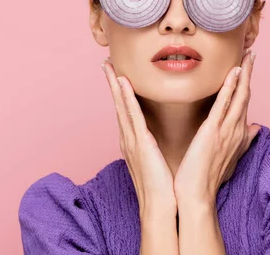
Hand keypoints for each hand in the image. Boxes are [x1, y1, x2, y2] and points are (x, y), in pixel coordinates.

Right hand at [101, 60, 176, 217]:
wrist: (161, 207)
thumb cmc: (162, 187)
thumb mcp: (157, 161)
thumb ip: (154, 147)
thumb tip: (157, 139)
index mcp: (133, 141)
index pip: (125, 111)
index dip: (120, 91)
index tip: (117, 73)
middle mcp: (128, 138)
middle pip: (118, 104)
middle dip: (112, 82)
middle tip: (106, 62)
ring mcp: (132, 140)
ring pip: (121, 106)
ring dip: (115, 84)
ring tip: (109, 66)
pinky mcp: (140, 143)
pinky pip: (132, 116)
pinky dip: (126, 98)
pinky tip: (123, 83)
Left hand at [173, 49, 260, 206]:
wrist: (196, 195)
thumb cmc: (207, 177)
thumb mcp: (229, 157)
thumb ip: (243, 141)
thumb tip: (256, 127)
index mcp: (236, 134)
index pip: (244, 104)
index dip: (248, 84)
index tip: (248, 67)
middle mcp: (236, 130)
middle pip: (246, 95)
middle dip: (250, 73)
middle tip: (252, 51)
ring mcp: (227, 130)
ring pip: (240, 96)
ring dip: (245, 74)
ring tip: (248, 54)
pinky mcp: (214, 131)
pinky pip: (225, 104)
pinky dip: (232, 87)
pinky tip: (235, 71)